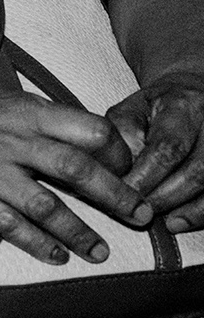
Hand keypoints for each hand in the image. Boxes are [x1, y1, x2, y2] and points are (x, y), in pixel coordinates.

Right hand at [0, 75, 141, 265]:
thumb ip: (36, 118)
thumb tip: (74, 134)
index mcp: (25, 112)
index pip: (89, 129)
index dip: (118, 152)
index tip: (130, 170)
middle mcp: (12, 141)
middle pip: (79, 169)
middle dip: (116, 196)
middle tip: (140, 216)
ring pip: (46, 205)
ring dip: (79, 231)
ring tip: (99, 251)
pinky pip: (7, 224)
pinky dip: (35, 243)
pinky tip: (53, 255)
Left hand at [109, 77, 203, 228]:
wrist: (194, 96)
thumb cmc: (157, 108)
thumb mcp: (131, 111)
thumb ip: (122, 137)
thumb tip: (121, 171)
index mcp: (184, 106)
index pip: (167, 148)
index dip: (145, 178)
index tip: (123, 195)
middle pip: (196, 171)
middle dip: (163, 198)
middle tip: (138, 211)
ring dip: (185, 210)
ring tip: (160, 220)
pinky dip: (200, 213)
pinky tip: (180, 221)